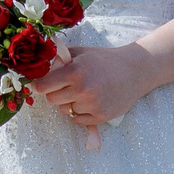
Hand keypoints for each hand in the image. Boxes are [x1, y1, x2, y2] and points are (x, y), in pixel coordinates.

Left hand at [37, 44, 153, 134]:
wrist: (134, 71)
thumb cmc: (104, 60)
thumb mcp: (81, 52)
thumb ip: (60, 58)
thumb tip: (40, 65)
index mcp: (76, 71)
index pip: (44, 86)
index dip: (39, 85)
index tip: (39, 85)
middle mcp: (83, 89)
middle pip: (52, 100)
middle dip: (55, 93)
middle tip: (64, 87)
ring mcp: (93, 104)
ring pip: (65, 110)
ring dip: (69, 103)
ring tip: (82, 93)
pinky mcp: (101, 117)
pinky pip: (77, 120)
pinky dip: (79, 113)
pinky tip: (89, 102)